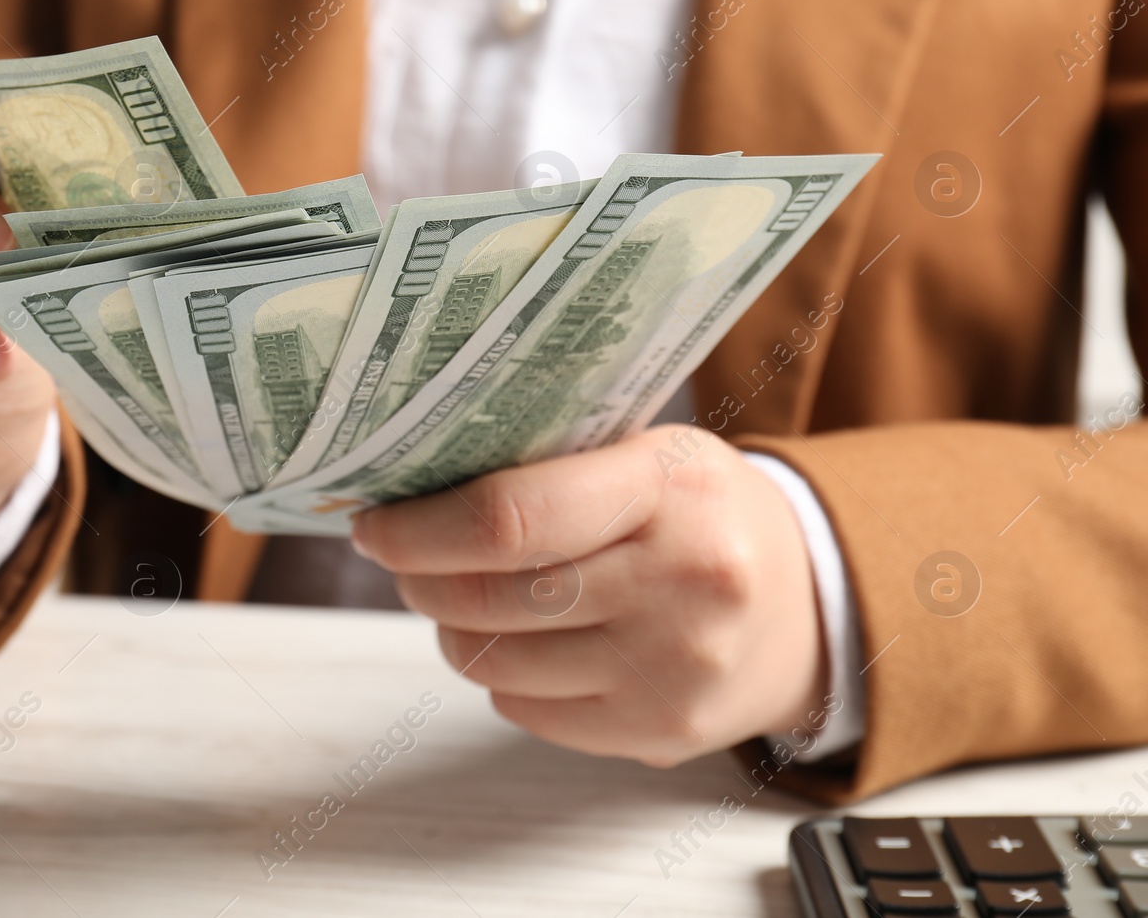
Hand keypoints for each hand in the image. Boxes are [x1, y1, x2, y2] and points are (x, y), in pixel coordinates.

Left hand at [350, 426, 827, 765]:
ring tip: (465, 600)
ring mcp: (673, 666)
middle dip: (421, 580)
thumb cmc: (701, 514)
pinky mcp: (660, 729)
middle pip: (489, 597)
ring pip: (495, 663)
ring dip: (453, 630)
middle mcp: (681, 580)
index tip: (376, 526)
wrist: (810, 604)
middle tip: (406, 560)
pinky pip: (527, 711)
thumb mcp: (650, 455)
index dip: (420, 529)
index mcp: (670, 487)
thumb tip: (411, 488)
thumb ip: (552, 465)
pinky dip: (504, 678)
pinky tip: (528, 643)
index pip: (511, 518)